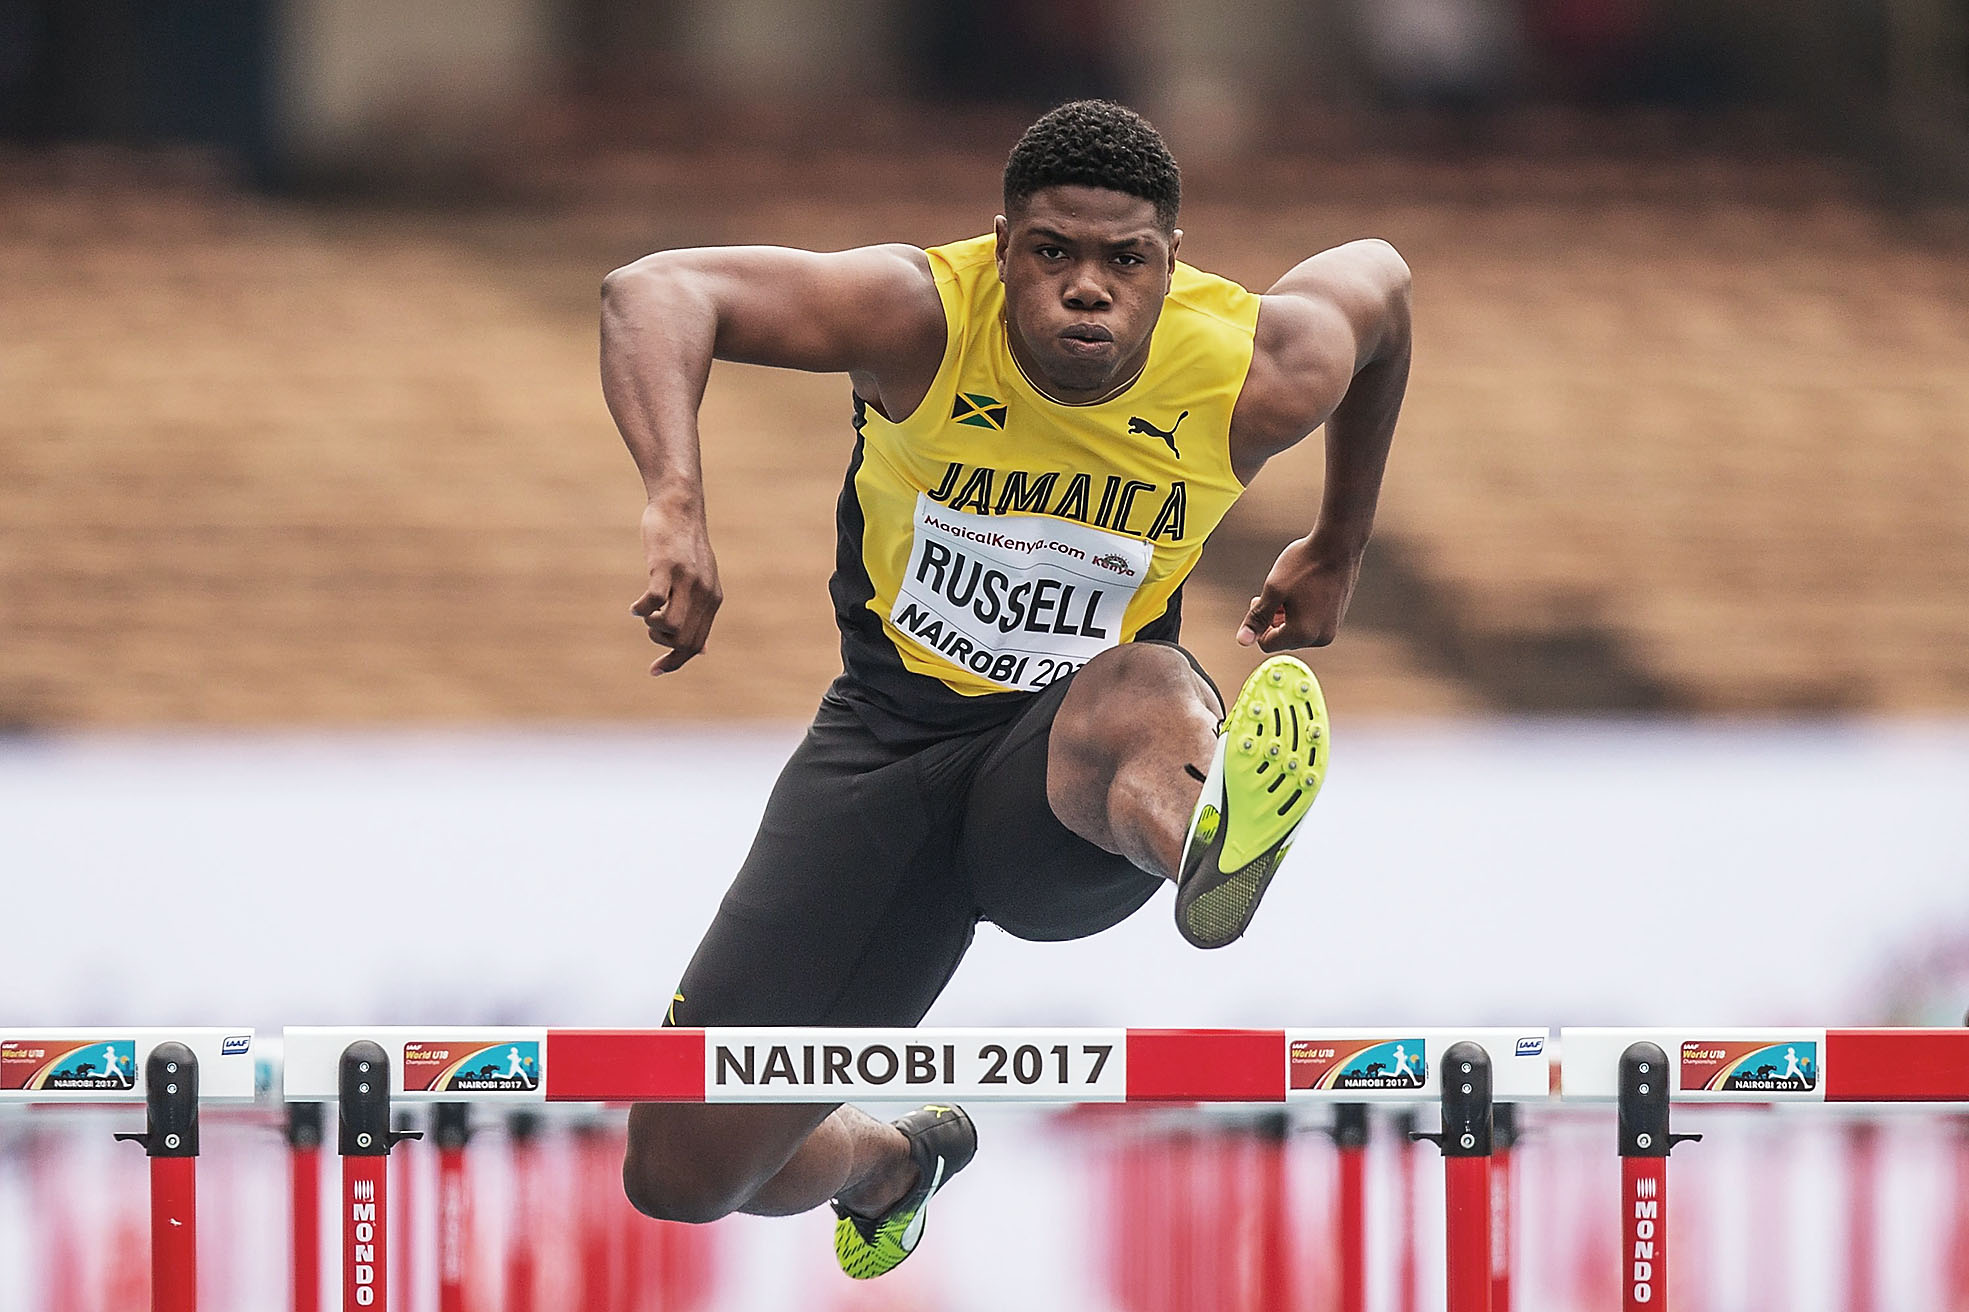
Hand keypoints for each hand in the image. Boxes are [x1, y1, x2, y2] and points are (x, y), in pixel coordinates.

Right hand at [631, 496, 721, 674]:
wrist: (680, 505)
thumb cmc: (685, 546)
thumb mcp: (702, 581)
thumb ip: (701, 615)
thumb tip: (702, 652)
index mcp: (713, 600)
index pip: (697, 645)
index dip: (676, 662)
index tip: (655, 670)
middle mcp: (704, 593)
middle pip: (684, 641)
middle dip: (662, 646)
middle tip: (650, 629)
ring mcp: (686, 580)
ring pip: (671, 626)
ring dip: (652, 628)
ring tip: (646, 614)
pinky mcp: (666, 566)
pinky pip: (654, 601)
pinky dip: (641, 609)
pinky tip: (636, 605)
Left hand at [1237, 537, 1360, 650]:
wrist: (1338, 545)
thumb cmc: (1305, 565)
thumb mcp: (1273, 590)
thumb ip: (1257, 618)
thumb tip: (1242, 640)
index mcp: (1303, 634)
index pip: (1266, 643)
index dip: (1258, 622)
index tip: (1260, 598)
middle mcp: (1321, 637)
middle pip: (1282, 639)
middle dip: (1274, 619)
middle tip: (1275, 594)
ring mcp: (1332, 628)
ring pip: (1297, 631)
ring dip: (1287, 615)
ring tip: (1290, 590)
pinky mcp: (1337, 618)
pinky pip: (1311, 623)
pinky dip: (1302, 611)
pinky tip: (1304, 590)